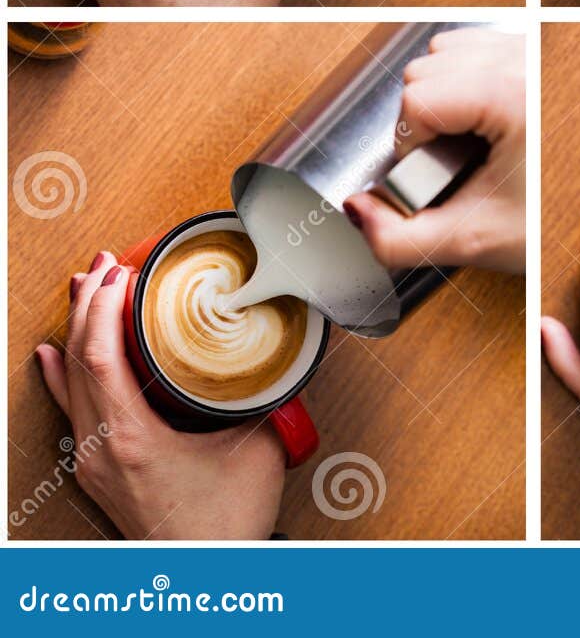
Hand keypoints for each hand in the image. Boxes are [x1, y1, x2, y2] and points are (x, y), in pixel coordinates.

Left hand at [34, 251, 285, 539]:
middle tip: (106, 264)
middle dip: (87, 303)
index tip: (122, 271)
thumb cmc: (226, 520)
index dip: (105, 304)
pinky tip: (52, 353)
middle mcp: (99, 447)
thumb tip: (271, 352)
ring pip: (67, 381)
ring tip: (83, 289)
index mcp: (132, 437)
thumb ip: (258, 396)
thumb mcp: (255, 446)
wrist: (207, 571)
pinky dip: (60, 373)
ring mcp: (91, 460)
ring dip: (74, 330)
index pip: (99, 355)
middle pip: (75, 360)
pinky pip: (68, 408)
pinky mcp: (95, 469)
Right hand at [343, 29, 525, 273]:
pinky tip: (481, 119)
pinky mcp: (537, 52)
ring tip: (467, 139)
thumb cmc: (555, 218)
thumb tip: (357, 210)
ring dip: (441, 94)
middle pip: (425, 69)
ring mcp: (535, 51)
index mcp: (513, 95)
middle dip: (425, 120)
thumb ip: (400, 238)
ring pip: (446, 50)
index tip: (437, 172)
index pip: (416, 99)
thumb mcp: (475, 238)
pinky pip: (476, 45)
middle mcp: (527, 61)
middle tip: (452, 160)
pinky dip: (465, 77)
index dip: (412, 144)